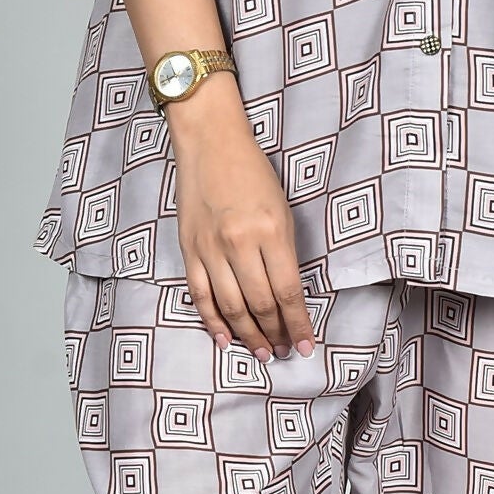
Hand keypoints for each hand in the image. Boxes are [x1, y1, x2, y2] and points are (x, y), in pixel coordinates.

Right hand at [168, 81, 316, 363]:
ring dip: (248, 335)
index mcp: (270, 230)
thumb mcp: (281, 207)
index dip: (297, 323)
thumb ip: (284, 251)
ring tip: (261, 352)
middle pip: (260, 304)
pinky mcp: (189, 248)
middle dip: (275, 334)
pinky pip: (200, 295)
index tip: (305, 345)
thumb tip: (288, 297)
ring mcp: (210, 247)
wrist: (210, 142)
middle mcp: (239, 242)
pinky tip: (224, 339)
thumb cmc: (253, 171)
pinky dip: (212, 321)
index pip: (287, 291)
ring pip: (231, 306)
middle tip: (283, 352)